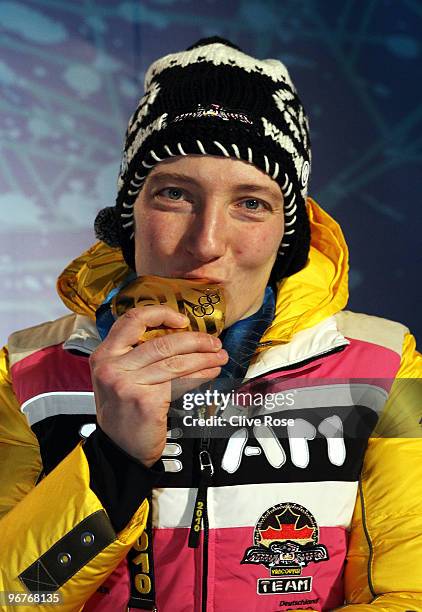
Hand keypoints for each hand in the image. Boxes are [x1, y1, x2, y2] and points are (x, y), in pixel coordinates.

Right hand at [89, 305, 227, 466]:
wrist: (120, 450)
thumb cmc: (123, 412)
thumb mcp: (118, 377)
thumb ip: (136, 355)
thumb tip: (176, 335)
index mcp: (104, 355)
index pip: (132, 320)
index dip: (160, 314)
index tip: (182, 320)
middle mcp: (112, 367)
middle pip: (162, 342)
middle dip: (196, 340)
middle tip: (213, 343)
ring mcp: (128, 384)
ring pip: (176, 362)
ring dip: (204, 358)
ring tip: (219, 358)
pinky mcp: (145, 400)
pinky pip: (180, 382)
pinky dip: (200, 376)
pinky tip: (210, 374)